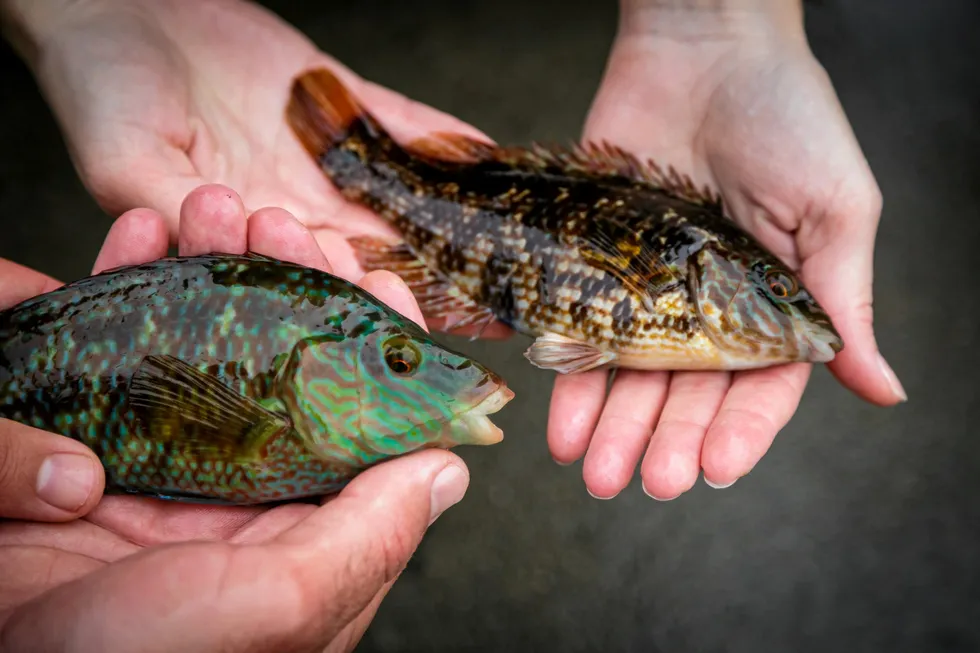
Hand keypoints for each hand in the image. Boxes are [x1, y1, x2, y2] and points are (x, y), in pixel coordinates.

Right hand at [0, 184, 468, 651]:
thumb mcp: (278, 604)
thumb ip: (368, 536)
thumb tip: (451, 471)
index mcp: (298, 531)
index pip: (358, 420)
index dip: (371, 345)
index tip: (372, 277)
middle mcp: (238, 496)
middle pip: (280, 367)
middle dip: (283, 285)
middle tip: (276, 221)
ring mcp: (163, 467)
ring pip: (202, 345)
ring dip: (208, 269)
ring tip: (209, 210)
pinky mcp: (89, 448)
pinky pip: (113, 350)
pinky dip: (122, 285)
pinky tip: (138, 235)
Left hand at [546, 2, 905, 499]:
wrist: (703, 44)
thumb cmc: (787, 116)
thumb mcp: (834, 210)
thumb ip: (844, 302)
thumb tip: (884, 390)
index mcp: (774, 304)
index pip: (760, 387)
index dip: (738, 432)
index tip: (714, 471)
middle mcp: (708, 306)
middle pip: (685, 392)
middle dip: (666, 440)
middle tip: (645, 482)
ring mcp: (648, 286)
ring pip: (630, 374)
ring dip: (612, 425)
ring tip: (594, 471)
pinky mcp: (597, 259)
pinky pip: (581, 325)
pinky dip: (571, 374)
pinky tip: (561, 419)